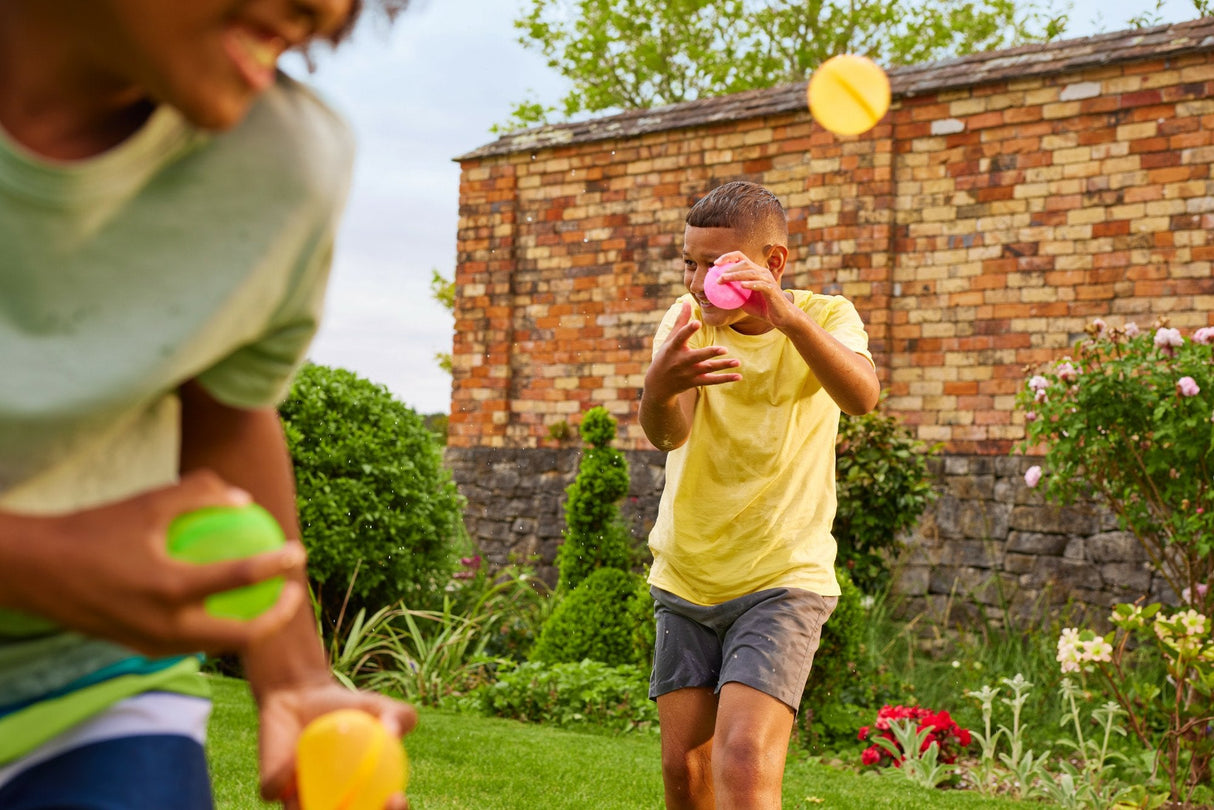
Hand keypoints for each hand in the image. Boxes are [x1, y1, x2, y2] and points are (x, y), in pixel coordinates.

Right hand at [0, 470, 306, 655]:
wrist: (35, 572)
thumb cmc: (95, 529)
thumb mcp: (148, 501)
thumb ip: (199, 493)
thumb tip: (244, 499)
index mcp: (170, 589)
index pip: (241, 578)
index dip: (277, 565)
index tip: (298, 552)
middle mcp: (166, 627)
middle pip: (242, 636)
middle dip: (277, 617)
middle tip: (294, 590)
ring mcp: (154, 645)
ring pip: (219, 645)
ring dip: (251, 628)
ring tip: (269, 600)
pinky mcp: (141, 650)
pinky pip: (193, 643)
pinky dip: (216, 628)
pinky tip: (227, 605)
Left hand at [257, 679, 417, 808]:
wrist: (303, 694)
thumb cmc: (347, 706)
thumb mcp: (378, 707)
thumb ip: (399, 715)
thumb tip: (393, 731)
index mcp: (360, 796)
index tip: (396, 798)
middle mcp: (330, 805)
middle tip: (367, 807)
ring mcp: (299, 801)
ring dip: (315, 809)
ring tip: (325, 785)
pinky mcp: (272, 788)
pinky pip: (274, 791)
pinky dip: (283, 779)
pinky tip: (293, 761)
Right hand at [645, 302, 741, 399]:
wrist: (659, 384)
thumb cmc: (665, 356)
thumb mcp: (669, 339)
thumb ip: (681, 321)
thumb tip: (687, 301)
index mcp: (673, 348)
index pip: (680, 337)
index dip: (688, 330)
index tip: (697, 322)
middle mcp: (681, 361)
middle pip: (697, 357)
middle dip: (710, 353)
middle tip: (724, 349)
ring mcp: (689, 373)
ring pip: (708, 368)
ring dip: (723, 366)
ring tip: (737, 362)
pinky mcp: (696, 382)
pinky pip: (712, 381)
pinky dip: (725, 379)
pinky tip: (738, 376)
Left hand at [712, 251, 797, 327]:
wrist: (780, 317)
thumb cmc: (762, 308)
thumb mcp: (744, 301)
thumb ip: (733, 295)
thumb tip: (714, 294)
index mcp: (755, 272)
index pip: (741, 258)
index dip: (728, 257)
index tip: (715, 264)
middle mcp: (762, 272)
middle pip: (744, 263)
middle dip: (729, 267)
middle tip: (717, 275)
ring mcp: (768, 280)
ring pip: (750, 272)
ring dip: (736, 275)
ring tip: (724, 278)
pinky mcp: (772, 289)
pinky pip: (760, 284)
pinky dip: (751, 284)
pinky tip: (741, 286)